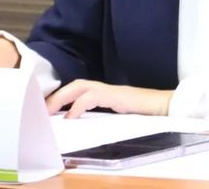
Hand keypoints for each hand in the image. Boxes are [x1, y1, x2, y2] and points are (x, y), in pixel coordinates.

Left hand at [46, 80, 172, 118]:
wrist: (167, 107)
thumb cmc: (146, 114)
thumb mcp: (120, 115)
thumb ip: (104, 115)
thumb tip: (83, 123)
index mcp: (106, 93)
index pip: (79, 89)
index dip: (62, 95)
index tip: (47, 107)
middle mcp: (106, 88)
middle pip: (76, 84)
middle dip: (57, 95)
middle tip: (41, 108)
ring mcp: (112, 90)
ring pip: (80, 86)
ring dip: (62, 98)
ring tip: (49, 111)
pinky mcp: (118, 96)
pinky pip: (93, 97)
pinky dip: (79, 105)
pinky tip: (71, 116)